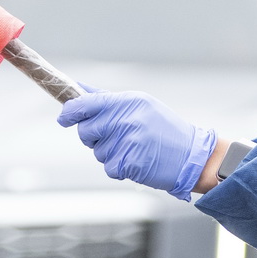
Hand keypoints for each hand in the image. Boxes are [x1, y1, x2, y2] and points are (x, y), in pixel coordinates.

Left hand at [58, 90, 217, 200]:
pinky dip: (119, 168)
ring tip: (133, 148)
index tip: (64, 118)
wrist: (192, 157)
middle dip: (93, 137)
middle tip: (114, 137)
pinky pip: (109, 167)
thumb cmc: (165, 131)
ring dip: (110, 154)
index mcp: (128, 101)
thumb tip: (80, 89)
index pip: (86, 103)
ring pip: (97, 151)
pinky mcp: (130, 162)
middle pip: (86, 130)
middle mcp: (126, 118)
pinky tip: (136, 161)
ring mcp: (128, 141)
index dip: (70, 112)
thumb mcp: (141, 106)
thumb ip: (108, 100)